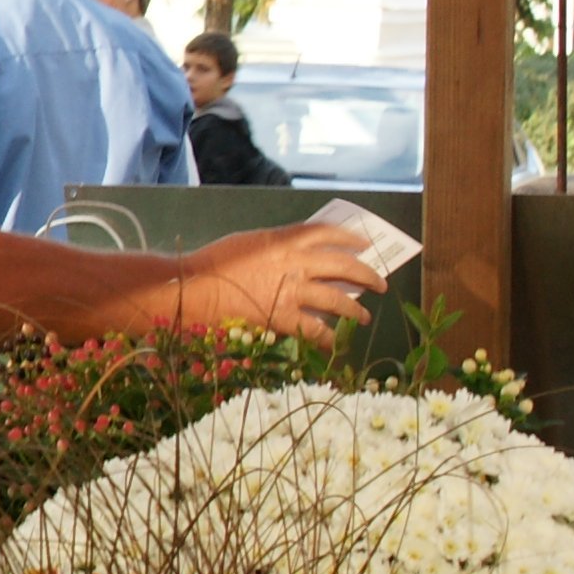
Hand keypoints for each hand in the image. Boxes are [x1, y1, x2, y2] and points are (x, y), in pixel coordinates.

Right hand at [177, 222, 384, 340]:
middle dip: (367, 275)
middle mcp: (295, 263)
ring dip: (355, 309)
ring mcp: (292, 292)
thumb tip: (299, 252)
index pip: (327, 232)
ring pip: (337, 300)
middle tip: (379, 283)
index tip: (363, 243)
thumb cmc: (214, 262)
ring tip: (363, 316)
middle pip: (344, 266)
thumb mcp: (249, 242)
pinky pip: (314, 329)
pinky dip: (327, 336)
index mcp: (285, 240)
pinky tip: (333, 341)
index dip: (349, 237)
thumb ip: (277, 245)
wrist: (195, 288)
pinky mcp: (283, 317)